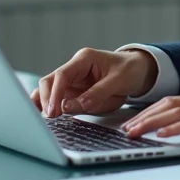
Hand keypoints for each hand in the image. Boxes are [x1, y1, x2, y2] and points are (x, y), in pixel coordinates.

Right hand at [30, 47, 157, 117]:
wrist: (138, 72)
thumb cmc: (129, 71)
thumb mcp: (119, 81)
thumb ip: (97, 93)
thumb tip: (72, 106)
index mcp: (84, 59)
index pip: (62, 75)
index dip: (55, 93)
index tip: (54, 110)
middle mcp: (74, 69)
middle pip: (49, 82)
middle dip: (47, 99)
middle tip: (50, 118)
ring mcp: (72, 82)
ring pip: (48, 91)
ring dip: (43, 104)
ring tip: (41, 120)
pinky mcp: (73, 93)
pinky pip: (56, 100)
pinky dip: (48, 107)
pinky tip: (42, 118)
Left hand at [121, 88, 179, 140]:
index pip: (175, 102)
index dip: (152, 111)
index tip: (135, 122)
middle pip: (169, 104)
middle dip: (144, 116)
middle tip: (125, 129)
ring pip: (177, 110)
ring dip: (152, 122)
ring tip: (135, 132)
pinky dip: (176, 127)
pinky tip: (163, 134)